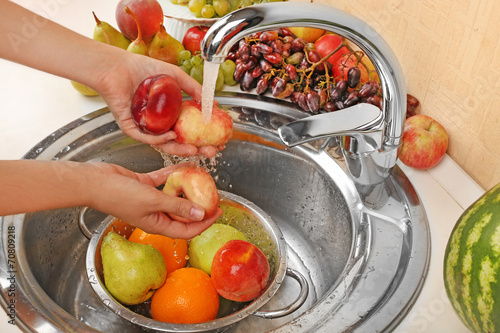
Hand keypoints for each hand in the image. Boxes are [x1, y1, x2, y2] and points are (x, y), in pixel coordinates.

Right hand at [87, 162, 221, 238]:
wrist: (94, 182)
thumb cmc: (118, 196)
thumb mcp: (153, 201)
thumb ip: (178, 206)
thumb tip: (201, 214)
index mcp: (157, 224)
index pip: (187, 229)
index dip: (204, 223)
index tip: (218, 212)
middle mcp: (155, 214)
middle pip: (183, 213)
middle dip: (199, 205)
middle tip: (213, 194)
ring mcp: (149, 200)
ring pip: (173, 195)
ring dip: (187, 188)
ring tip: (201, 180)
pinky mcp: (143, 185)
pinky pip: (163, 181)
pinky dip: (173, 174)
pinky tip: (183, 166)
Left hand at [95, 51, 217, 158]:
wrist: (118, 66)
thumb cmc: (143, 68)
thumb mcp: (176, 76)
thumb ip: (194, 88)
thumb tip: (214, 103)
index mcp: (169, 113)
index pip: (189, 130)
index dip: (205, 137)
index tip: (219, 141)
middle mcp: (159, 123)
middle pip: (180, 141)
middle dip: (197, 149)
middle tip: (211, 151)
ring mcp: (146, 128)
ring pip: (165, 144)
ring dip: (180, 149)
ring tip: (194, 150)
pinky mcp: (131, 128)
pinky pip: (147, 138)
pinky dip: (160, 139)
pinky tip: (172, 136)